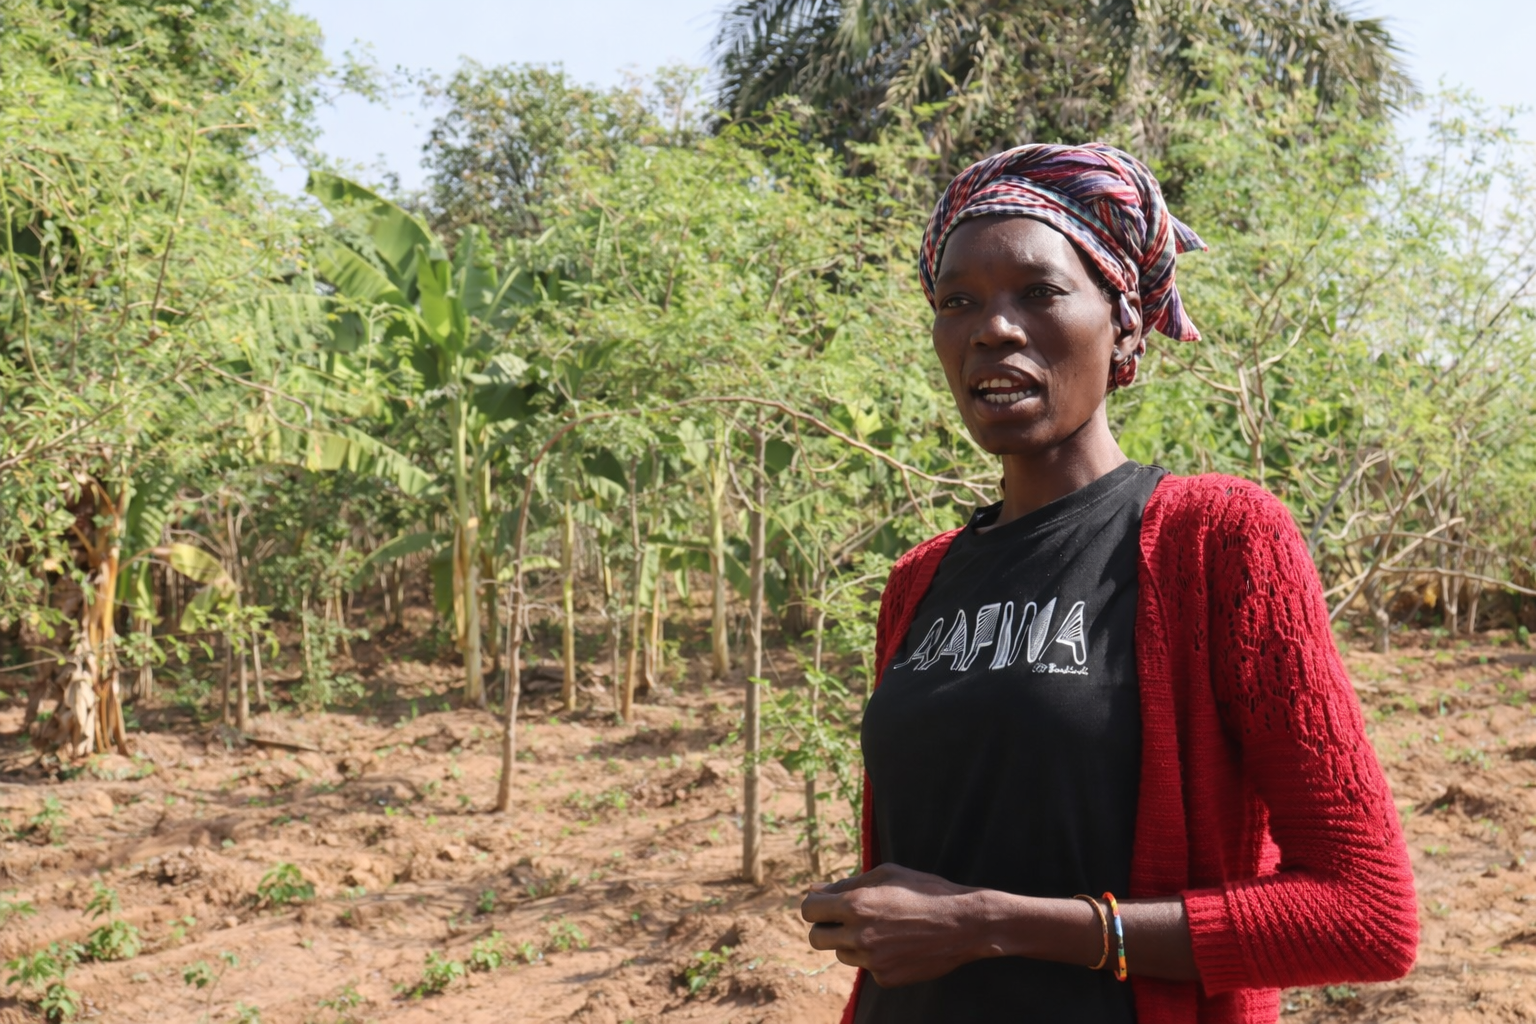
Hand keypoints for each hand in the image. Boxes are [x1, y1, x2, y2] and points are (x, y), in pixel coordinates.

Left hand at [800, 863, 999, 987]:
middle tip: (843, 920)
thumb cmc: (924, 891)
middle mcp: (859, 935)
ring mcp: (872, 960)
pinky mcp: (885, 978)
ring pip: (841, 953)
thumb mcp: (886, 875)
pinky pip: (866, 967)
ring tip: (880, 928)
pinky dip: (875, 956)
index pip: (809, 911)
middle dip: (825, 927)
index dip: (815, 906)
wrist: (964, 924)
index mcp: (856, 905)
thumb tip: (814, 890)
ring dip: (851, 941)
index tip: (824, 904)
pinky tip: (898, 944)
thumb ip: (847, 884)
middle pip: (815, 939)